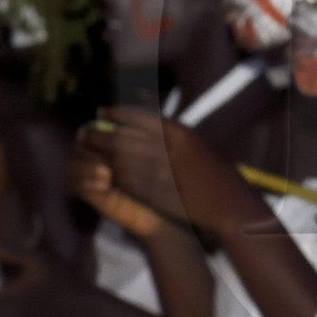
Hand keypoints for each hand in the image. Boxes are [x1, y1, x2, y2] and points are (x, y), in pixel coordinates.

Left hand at [77, 107, 245, 232]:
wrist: (229, 205)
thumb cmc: (216, 174)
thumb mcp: (195, 144)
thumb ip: (170, 135)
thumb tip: (144, 123)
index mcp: (180, 133)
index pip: (139, 116)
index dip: (116, 113)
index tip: (103, 112)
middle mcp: (167, 149)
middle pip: (123, 137)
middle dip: (101, 135)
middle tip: (88, 133)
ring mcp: (160, 173)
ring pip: (119, 160)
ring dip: (102, 156)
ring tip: (91, 152)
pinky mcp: (155, 194)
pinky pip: (126, 182)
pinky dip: (114, 176)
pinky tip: (107, 173)